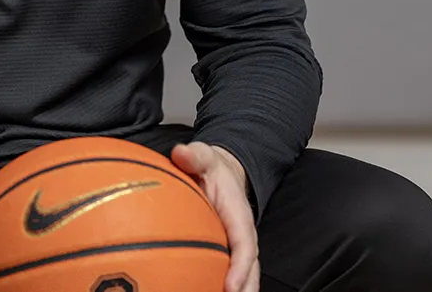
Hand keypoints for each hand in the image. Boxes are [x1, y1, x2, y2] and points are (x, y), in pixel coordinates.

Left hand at [171, 142, 258, 291]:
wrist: (223, 173)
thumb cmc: (212, 169)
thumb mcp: (203, 157)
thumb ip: (193, 156)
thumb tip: (180, 153)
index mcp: (239, 216)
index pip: (245, 245)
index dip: (240, 267)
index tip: (231, 286)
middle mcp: (243, 236)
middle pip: (250, 271)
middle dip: (244, 290)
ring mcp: (238, 248)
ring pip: (245, 277)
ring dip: (240, 291)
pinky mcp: (230, 255)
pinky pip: (231, 276)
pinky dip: (225, 288)